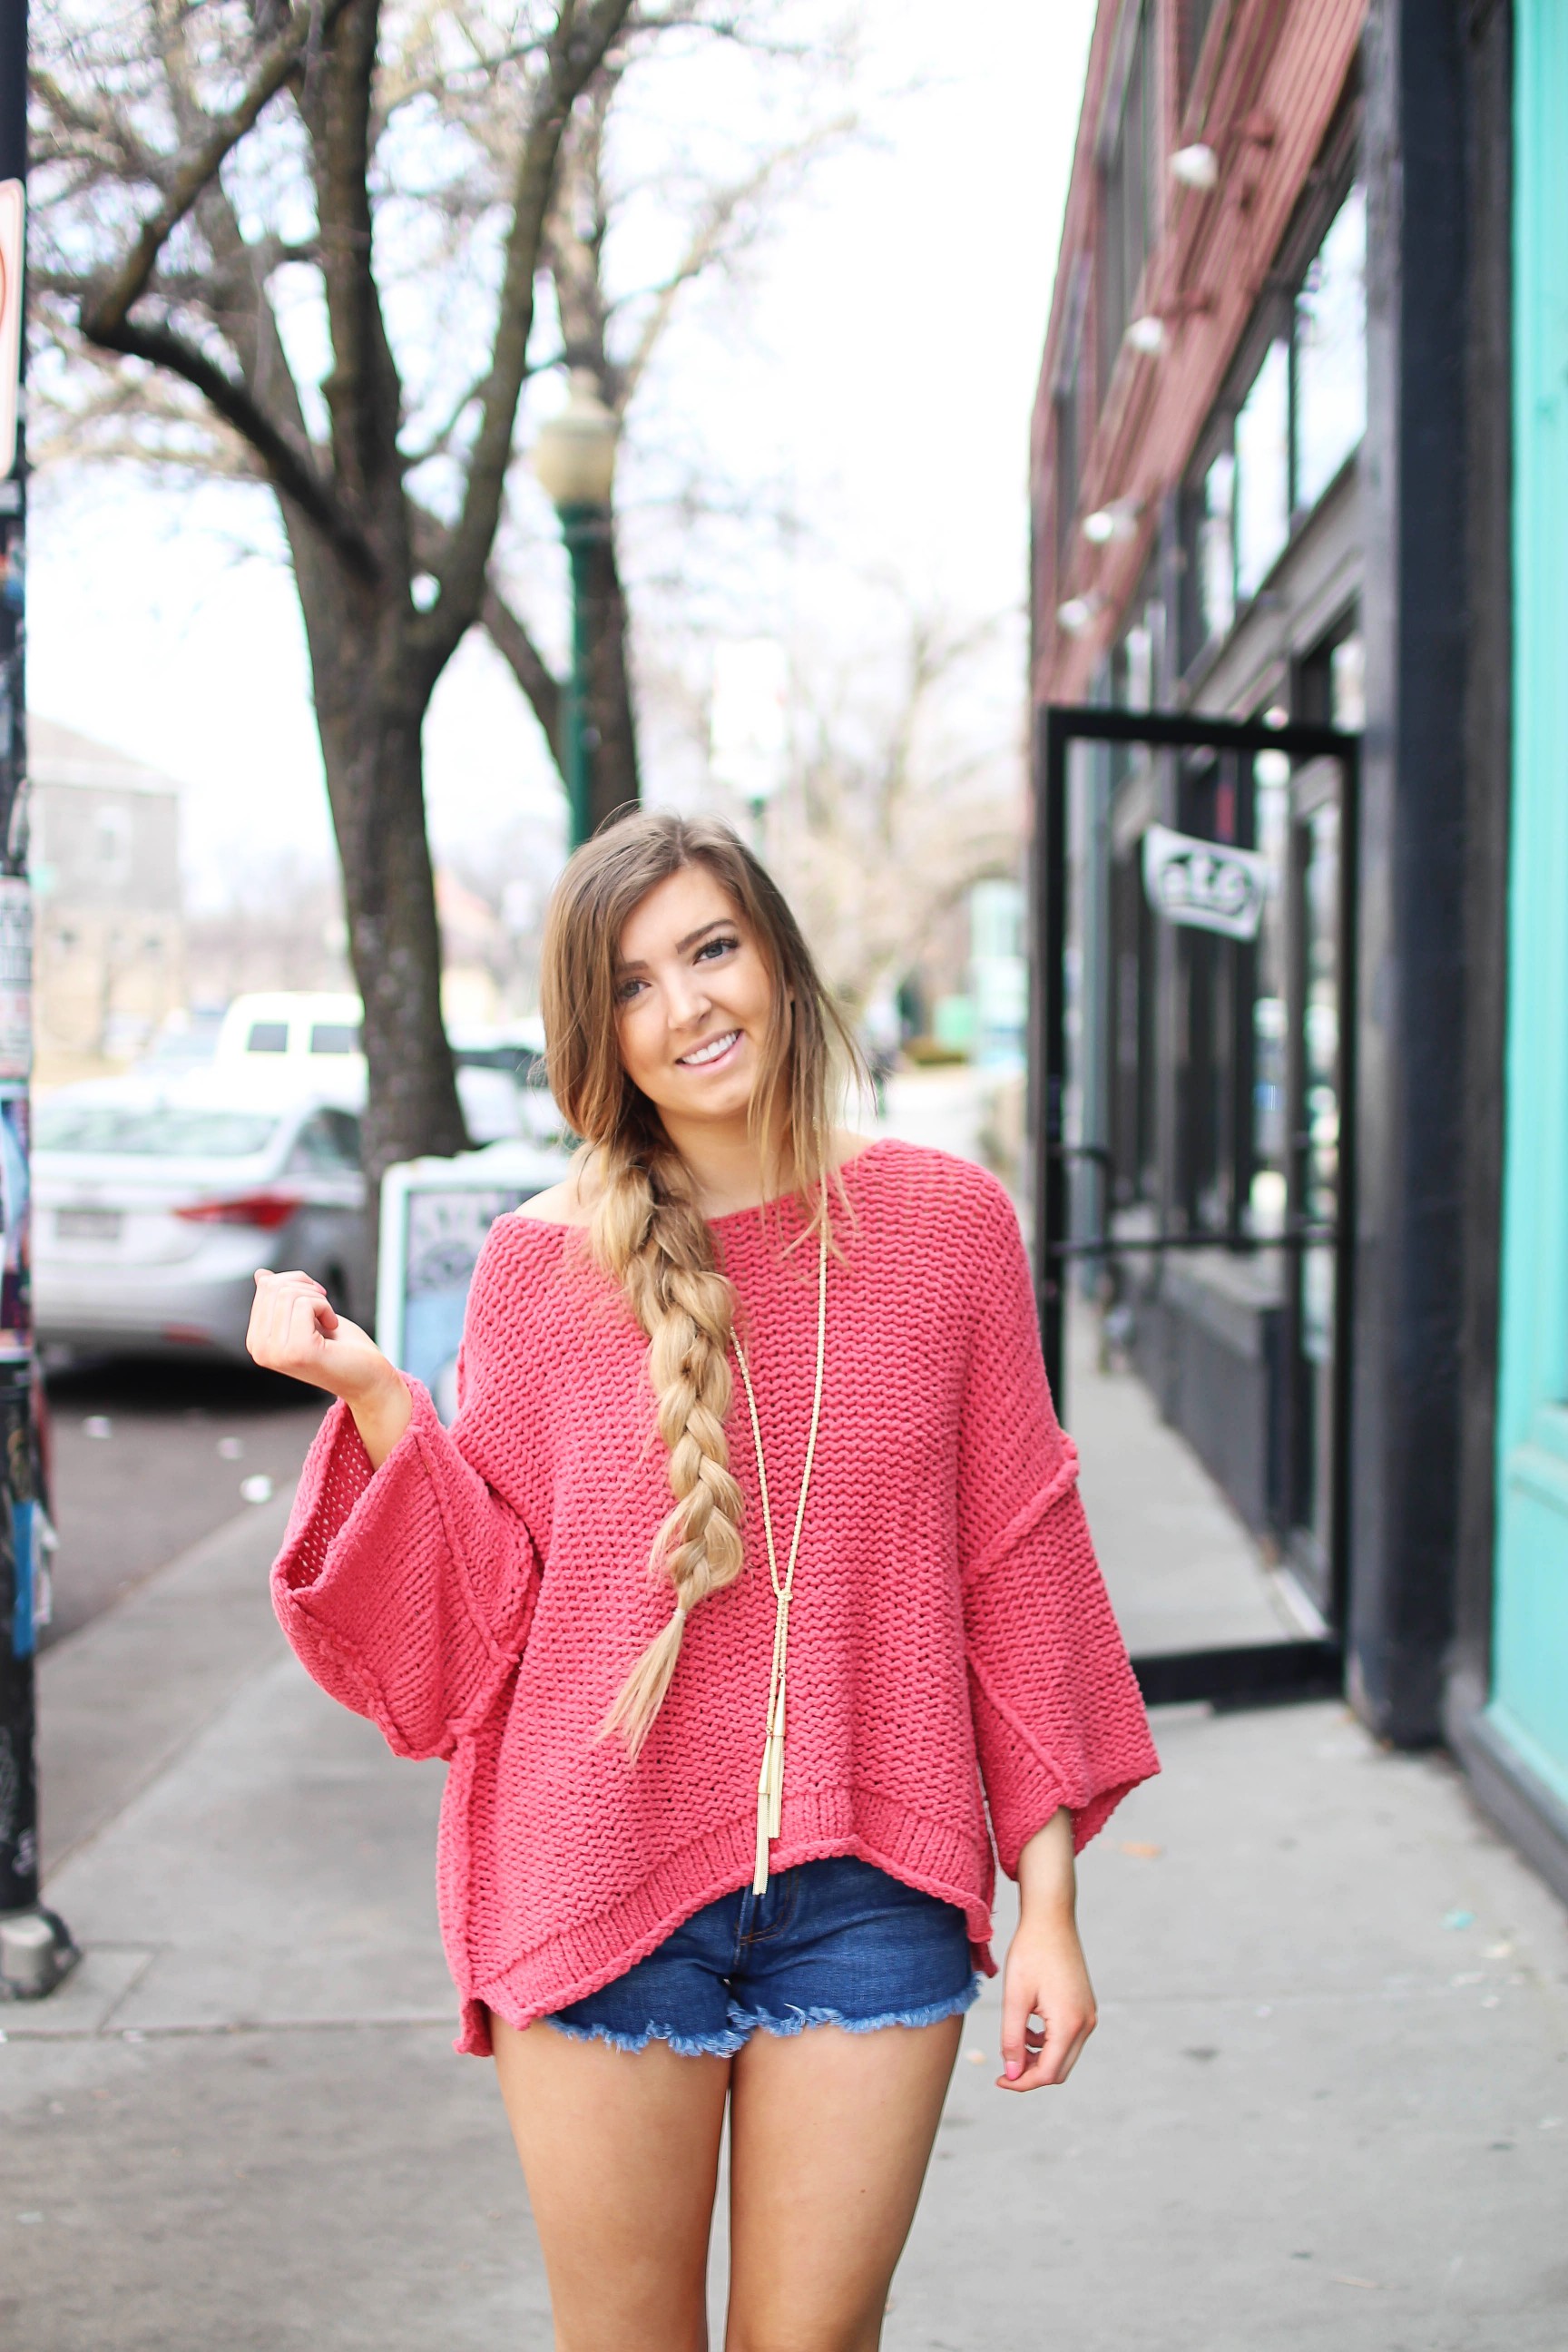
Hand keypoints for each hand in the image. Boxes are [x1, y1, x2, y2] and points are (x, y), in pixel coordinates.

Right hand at [247, 1270, 410, 1466]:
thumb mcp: (306, 1316)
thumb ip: (280, 1300)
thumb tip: (260, 1274)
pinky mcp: (297, 1351)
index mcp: (257, 1341)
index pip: (265, 1289)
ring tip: (329, 1322)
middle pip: (275, 1288)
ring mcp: (276, 1353)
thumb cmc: (341, 1347)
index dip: (297, 1284)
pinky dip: (325, 1308)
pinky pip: (304, 1304)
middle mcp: (260, 1351)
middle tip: (326, 1310)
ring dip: (319, 1300)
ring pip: (289, 1294)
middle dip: (307, 1288)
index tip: (318, 1303)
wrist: (368, 1378)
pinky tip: (332, 1327)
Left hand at [997, 1807, 1096, 2091]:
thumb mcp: (1015, 1998)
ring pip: (1065, 2056)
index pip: (1047, 2073)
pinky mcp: (1085, 2006)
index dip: (1021, 2082)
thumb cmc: (1029, 1954)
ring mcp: (1088, 2015)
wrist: (1051, 1919)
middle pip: (1059, 2070)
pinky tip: (1028, 2028)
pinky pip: (1068, 2039)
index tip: (999, 2079)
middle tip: (1004, 2068)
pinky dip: (1048, 2043)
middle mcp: (1086, 2023)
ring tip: (1014, 2043)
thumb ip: (1013, 2039)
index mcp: (1069, 2024)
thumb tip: (1012, 2074)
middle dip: (1031, 2075)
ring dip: (1039, 2059)